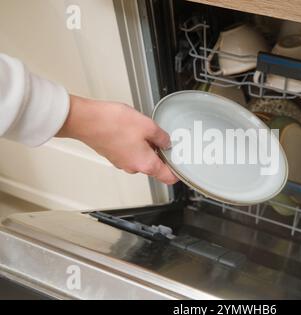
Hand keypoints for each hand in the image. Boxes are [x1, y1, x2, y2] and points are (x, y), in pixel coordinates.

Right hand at [57, 95, 178, 184]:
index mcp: (145, 164)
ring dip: (146, 146)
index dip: (177, 173)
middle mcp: (133, 167)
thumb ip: (161, 137)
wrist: (86, 120)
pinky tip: (132, 130)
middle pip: (155, 166)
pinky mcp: (113, 155)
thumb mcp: (148, 125)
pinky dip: (134, 144)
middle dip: (161, 153)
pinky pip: (130, 153)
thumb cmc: (113, 124)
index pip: (168, 177)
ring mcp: (122, 162)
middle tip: (164, 138)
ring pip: (141, 158)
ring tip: (144, 130)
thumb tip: (167, 142)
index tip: (182, 166)